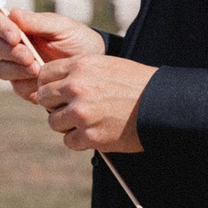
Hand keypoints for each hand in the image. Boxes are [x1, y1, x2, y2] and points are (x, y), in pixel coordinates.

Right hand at [0, 9, 106, 103]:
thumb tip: (12, 13)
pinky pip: (17, 87)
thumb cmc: (77, 40)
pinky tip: (43, 82)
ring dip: (17, 70)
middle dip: (11, 53)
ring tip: (38, 70)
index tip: (15, 36)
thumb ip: (38, 22)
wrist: (92, 67)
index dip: (1, 28)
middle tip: (30, 57)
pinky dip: (28, 85)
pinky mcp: (25, 87)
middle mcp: (14, 47)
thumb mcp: (62, 27)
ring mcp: (18, 68)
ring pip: (2, 70)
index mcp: (20, 28)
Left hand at [32, 54, 153, 152]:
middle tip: (71, 109)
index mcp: (80, 66)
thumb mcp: (106, 66)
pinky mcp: (91, 136)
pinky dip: (79, 141)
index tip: (58, 92)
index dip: (49, 85)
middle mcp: (76, 87)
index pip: (44, 74)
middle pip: (43, 98)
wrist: (164, 106)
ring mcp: (82, 113)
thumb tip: (54, 82)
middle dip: (55, 104)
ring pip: (53, 121)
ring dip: (66, 124)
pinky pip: (68, 141)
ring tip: (85, 122)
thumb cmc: (137, 84)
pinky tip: (93, 134)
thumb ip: (78, 72)